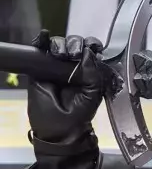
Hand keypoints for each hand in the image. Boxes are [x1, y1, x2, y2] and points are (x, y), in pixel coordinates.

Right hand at [28, 33, 105, 147]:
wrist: (59, 130)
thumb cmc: (78, 115)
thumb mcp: (93, 94)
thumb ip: (94, 74)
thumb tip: (89, 52)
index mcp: (88, 71)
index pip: (89, 49)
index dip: (90, 44)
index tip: (90, 48)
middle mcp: (72, 66)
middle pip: (74, 43)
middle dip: (74, 44)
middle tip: (73, 54)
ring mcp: (55, 66)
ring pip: (58, 44)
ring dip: (60, 44)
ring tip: (60, 55)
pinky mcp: (39, 68)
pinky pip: (40, 48)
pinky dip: (42, 40)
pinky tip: (44, 39)